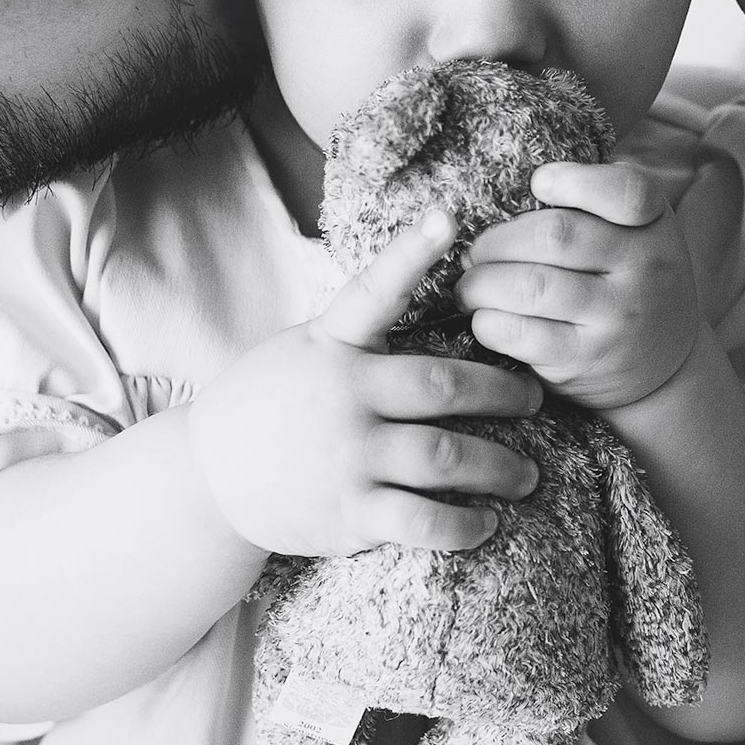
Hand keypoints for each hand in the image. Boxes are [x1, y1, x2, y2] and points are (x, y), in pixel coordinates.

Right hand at [187, 210, 542, 558]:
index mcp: (331, 345)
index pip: (374, 291)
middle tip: (535, 401)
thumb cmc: (273, 403)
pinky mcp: (348, 512)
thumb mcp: (304, 350)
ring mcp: (346, 455)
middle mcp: (342, 395)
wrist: (208, 476)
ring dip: (499, 468)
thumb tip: (417, 286)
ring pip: (445, 458)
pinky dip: (464, 526)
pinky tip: (486, 522)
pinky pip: (423, 522)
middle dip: (502, 394)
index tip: (448, 218)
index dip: (411, 253)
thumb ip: (358, 333)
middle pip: (444, 388)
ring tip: (528, 475)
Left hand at [457, 162, 700, 409]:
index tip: (538, 183)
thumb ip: (589, 204)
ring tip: (469, 286)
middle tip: (475, 251)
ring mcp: (616, 318)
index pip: (625, 192)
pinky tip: (484, 317)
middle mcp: (644, 269)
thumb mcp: (633, 233)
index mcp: (653, 224)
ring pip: (529, 286)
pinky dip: (487, 322)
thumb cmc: (625, 281)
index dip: (573, 181)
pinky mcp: (584, 359)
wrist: (662, 365)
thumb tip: (503, 188)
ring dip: (480, 283)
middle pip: (555, 235)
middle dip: (497, 240)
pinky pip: (519, 333)